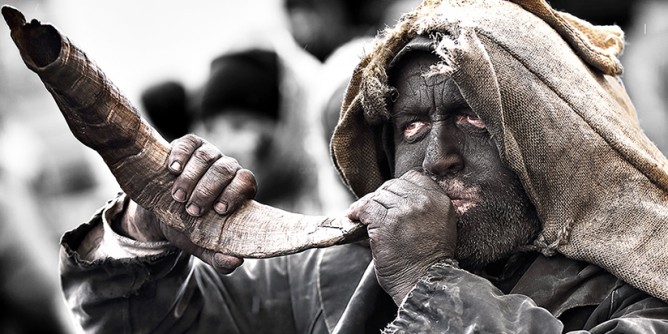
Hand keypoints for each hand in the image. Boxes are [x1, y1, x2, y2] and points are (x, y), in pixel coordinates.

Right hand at [118, 134, 256, 273]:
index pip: (246, 182)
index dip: (235, 193)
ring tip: (178, 197)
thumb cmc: (189, 227)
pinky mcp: (188, 144)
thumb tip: (236, 262)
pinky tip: (173, 169)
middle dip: (209, 190)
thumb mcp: (201, 244)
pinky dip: (181, 153)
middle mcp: (226, 168)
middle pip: (226, 169)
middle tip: (192, 210)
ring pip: (207, 155)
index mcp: (237, 189)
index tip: (219, 210)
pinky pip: (189, 142)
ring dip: (192, 177)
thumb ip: (219, 256)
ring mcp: (208, 153)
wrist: (161, 211)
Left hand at [347, 170, 456, 303]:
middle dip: (381, 196)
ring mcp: (404, 211)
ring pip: (379, 195)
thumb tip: (400, 196)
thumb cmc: (429, 260)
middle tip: (372, 208)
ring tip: (361, 214)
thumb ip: (426, 206)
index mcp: (439, 200)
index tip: (390, 197)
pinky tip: (355, 218)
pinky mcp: (386, 223)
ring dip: (368, 205)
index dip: (399, 186)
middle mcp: (423, 201)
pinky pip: (367, 208)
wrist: (424, 282)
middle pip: (393, 185)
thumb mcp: (441, 225)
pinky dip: (358, 212)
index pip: (413, 177)